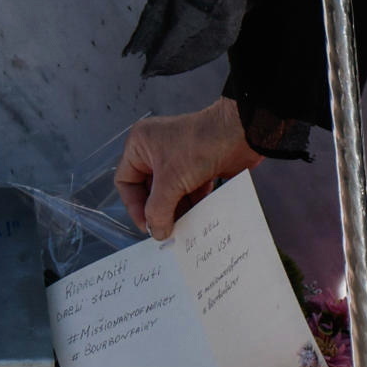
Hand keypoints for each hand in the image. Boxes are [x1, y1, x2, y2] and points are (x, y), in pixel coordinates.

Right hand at [115, 97, 266, 239]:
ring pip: (169, 194)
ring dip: (176, 211)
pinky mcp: (196, 167)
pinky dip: (192, 205)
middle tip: (166, 231)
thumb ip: (158, 210)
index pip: (126, 182)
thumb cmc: (200, 145)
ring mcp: (177, 159)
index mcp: (140, 145)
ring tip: (184, 228)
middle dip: (158, 210)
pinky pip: (187, 192)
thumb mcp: (171, 181)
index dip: (134, 206)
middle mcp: (155, 150)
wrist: (240, 134)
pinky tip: (198, 219)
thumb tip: (156, 232)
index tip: (147, 225)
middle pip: (148, 191)